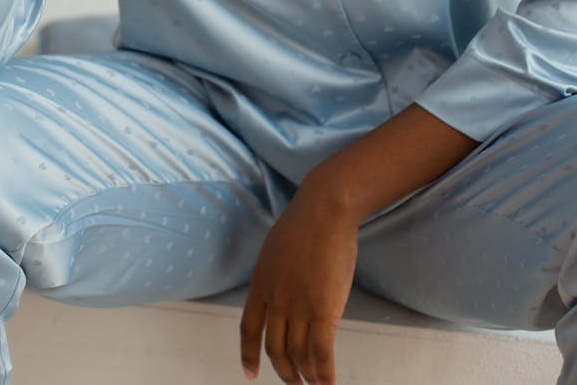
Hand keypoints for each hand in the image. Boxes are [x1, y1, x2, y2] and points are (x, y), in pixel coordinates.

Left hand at [240, 178, 358, 383]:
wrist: (324, 209)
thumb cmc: (305, 222)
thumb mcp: (276, 248)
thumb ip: (276, 274)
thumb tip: (285, 290)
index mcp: (260, 283)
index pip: (249, 328)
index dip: (248, 354)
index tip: (250, 373)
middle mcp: (275, 299)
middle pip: (274, 348)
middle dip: (284, 372)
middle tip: (294, 383)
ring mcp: (298, 306)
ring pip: (298, 355)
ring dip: (306, 375)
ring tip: (314, 383)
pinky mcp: (323, 309)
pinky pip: (321, 352)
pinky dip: (325, 373)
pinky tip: (328, 383)